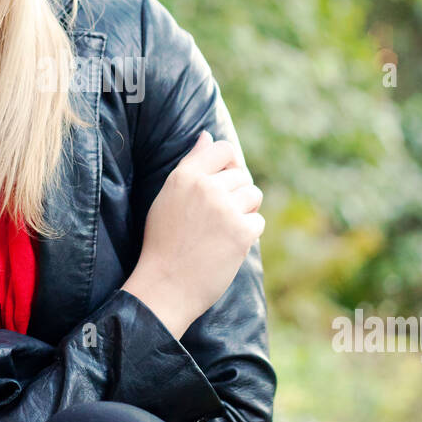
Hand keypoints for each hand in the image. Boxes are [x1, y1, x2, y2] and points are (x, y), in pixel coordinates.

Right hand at [127, 130, 264, 337]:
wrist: (165, 285)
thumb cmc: (163, 242)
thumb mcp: (168, 196)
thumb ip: (191, 165)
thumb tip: (207, 136)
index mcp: (185, 176)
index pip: (224, 149)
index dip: (230, 164)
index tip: (226, 180)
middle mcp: (206, 187)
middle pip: (242, 176)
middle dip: (235, 195)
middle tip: (216, 219)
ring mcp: (225, 209)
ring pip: (253, 196)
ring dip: (244, 212)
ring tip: (221, 231)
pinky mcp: (242, 232)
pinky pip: (257, 221)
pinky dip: (247, 234)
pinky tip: (226, 246)